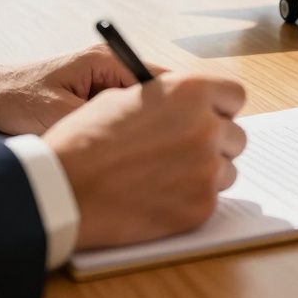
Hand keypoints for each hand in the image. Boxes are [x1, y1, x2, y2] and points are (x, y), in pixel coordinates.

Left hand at [0, 44, 167, 134]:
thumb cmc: (17, 99)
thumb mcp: (58, 113)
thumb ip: (99, 119)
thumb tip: (136, 131)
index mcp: (106, 60)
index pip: (158, 78)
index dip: (173, 105)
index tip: (177, 131)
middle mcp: (111, 65)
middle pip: (153, 92)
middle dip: (157, 117)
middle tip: (155, 146)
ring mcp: (105, 79)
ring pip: (139, 105)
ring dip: (137, 124)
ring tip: (133, 147)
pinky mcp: (97, 95)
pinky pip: (123, 111)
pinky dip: (122, 128)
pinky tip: (116, 146)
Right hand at [43, 72, 246, 249]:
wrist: (61, 190)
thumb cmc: (83, 141)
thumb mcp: (122, 97)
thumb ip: (168, 97)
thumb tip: (192, 103)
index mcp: (190, 91)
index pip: (235, 94)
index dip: (220, 106)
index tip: (208, 115)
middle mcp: (206, 126)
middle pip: (235, 135)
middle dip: (214, 142)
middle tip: (180, 151)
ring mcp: (207, 168)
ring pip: (226, 169)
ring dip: (205, 172)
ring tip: (163, 176)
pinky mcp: (201, 205)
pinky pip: (212, 199)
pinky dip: (190, 199)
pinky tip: (158, 197)